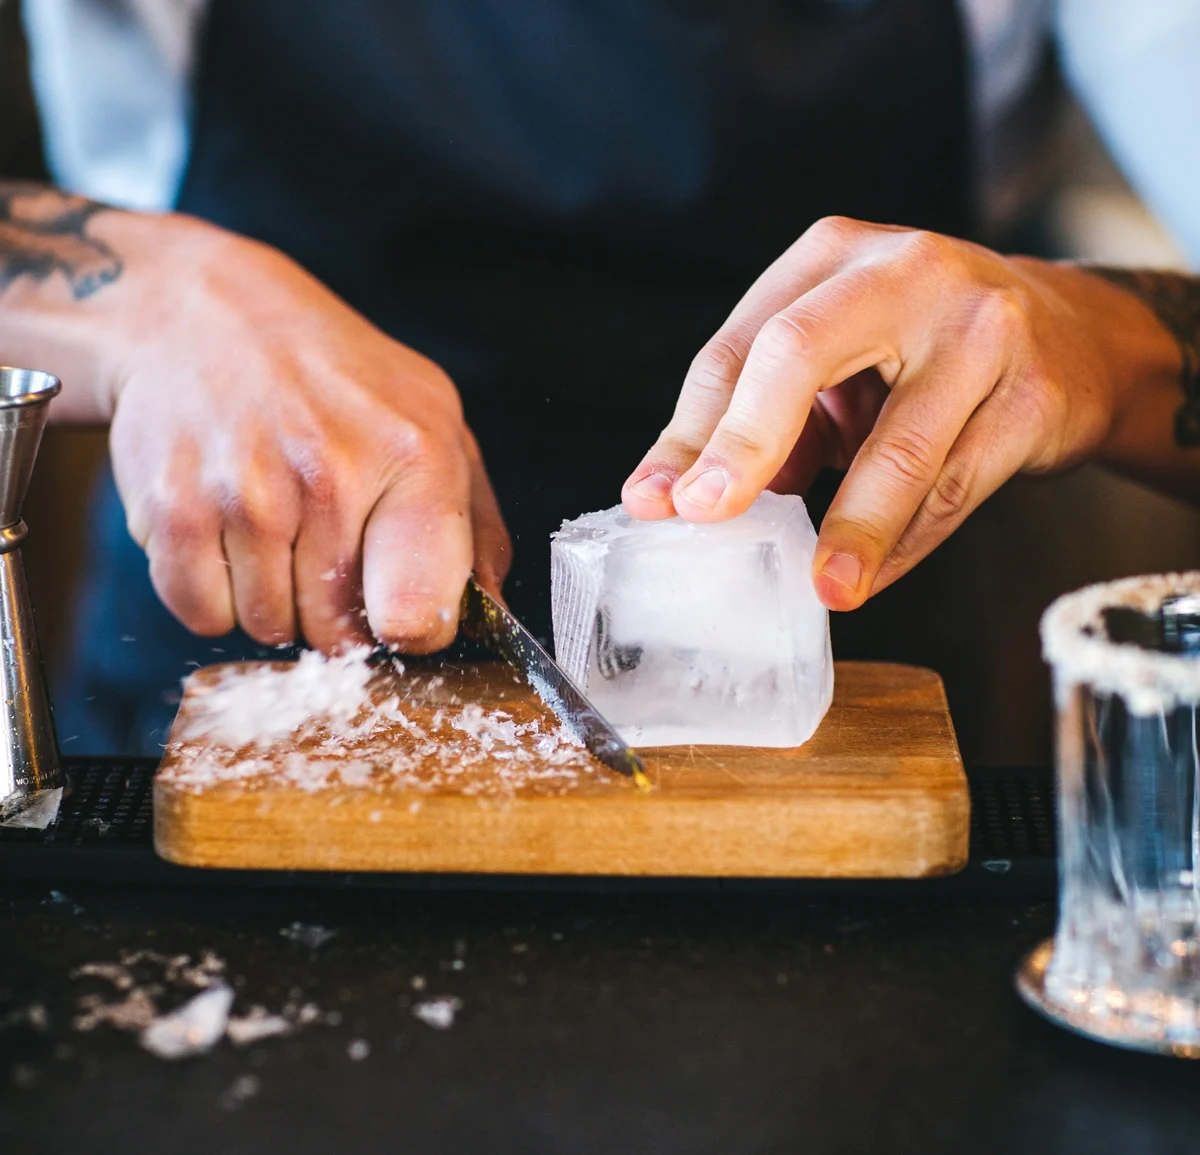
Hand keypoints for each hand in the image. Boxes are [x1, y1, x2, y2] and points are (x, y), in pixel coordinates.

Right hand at [105, 221, 509, 651]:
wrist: (206, 314)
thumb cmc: (334, 376)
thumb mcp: (433, 419)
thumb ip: (473, 522)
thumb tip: (488, 609)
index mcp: (413, 456)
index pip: (420, 614)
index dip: (414, 632)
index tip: (400, 613)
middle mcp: (330, 475)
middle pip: (339, 634)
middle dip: (336, 611)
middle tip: (324, 542)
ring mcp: (246, 493)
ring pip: (270, 628)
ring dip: (273, 599)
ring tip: (275, 524)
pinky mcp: (173, 509)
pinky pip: (204, 615)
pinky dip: (214, 594)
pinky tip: (228, 533)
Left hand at [622, 217, 1179, 609]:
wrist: (1072, 337)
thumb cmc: (924, 350)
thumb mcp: (838, 360)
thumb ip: (771, 417)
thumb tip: (696, 495)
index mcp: (832, 257)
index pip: (739, 349)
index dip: (690, 432)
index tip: (653, 501)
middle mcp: (904, 273)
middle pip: (799, 355)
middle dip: (743, 445)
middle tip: (708, 515)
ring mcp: (980, 328)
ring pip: (898, 445)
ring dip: (849, 527)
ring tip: (821, 586)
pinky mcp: (1033, 393)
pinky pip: (956, 487)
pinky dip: (906, 542)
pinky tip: (871, 574)